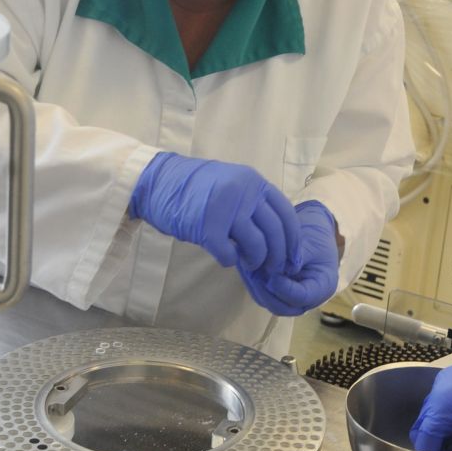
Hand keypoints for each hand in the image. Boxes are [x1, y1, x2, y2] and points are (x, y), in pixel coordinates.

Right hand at [129, 153, 300, 272]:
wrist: (159, 181)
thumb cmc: (195, 188)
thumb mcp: (232, 184)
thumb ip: (253, 203)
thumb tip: (276, 237)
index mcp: (254, 182)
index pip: (286, 214)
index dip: (292, 240)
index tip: (292, 258)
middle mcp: (245, 192)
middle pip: (275, 232)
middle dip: (278, 257)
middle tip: (272, 269)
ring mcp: (226, 208)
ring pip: (256, 245)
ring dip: (256, 261)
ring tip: (248, 264)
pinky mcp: (207, 226)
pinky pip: (228, 253)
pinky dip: (230, 261)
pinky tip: (226, 258)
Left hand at [239, 201, 340, 315]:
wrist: (310, 229)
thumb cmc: (315, 235)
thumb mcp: (310, 243)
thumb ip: (295, 257)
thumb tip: (277, 270)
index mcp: (322, 287)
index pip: (301, 298)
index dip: (285, 290)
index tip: (273, 277)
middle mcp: (305, 299)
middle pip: (281, 306)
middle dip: (265, 292)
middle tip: (254, 275)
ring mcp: (288, 297)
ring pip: (266, 300)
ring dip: (255, 286)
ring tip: (247, 269)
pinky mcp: (275, 291)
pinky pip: (260, 292)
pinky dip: (251, 281)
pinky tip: (245, 267)